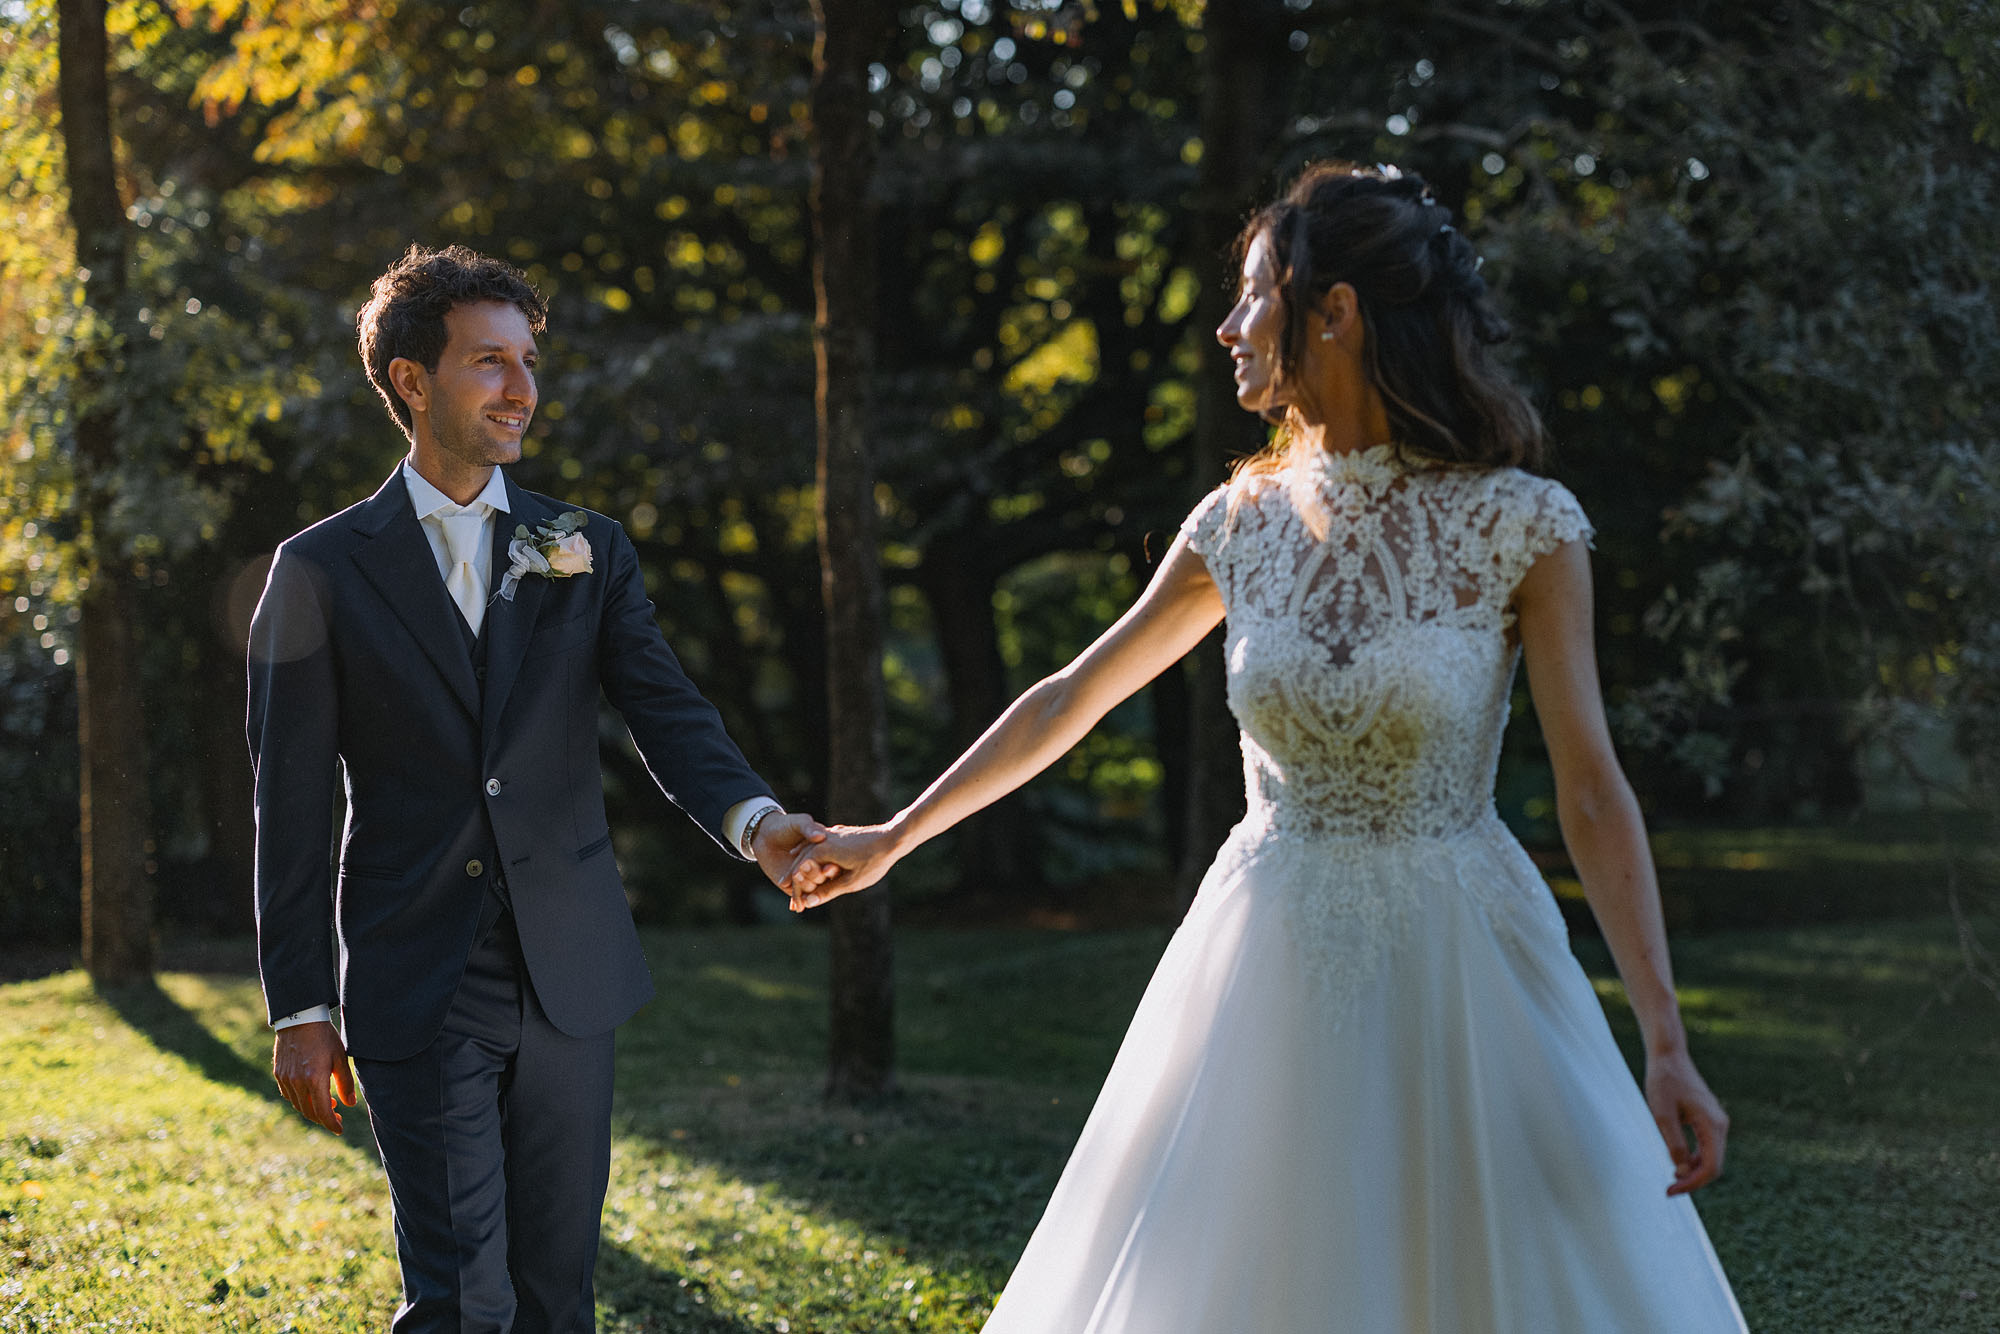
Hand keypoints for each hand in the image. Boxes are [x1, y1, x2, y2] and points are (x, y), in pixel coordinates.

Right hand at [273, 1020, 355, 1135]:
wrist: (299, 1019)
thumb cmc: (324, 1037)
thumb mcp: (340, 1058)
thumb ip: (345, 1083)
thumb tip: (350, 1104)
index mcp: (315, 1080)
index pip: (323, 1112)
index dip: (332, 1124)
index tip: (340, 1130)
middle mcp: (297, 1083)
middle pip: (309, 1112)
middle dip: (323, 1119)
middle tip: (336, 1117)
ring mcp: (286, 1079)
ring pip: (298, 1105)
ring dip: (312, 1110)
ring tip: (328, 1104)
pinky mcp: (279, 1074)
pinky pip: (289, 1095)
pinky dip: (301, 1101)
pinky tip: (311, 1094)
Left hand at [749, 811, 836, 893]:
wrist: (766, 836)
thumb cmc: (787, 826)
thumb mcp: (799, 823)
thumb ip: (809, 828)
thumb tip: (820, 836)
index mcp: (827, 852)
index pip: (834, 863)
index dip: (832, 867)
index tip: (829, 868)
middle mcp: (819, 866)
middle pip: (824, 878)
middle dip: (819, 877)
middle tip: (815, 875)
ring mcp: (807, 877)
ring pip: (812, 888)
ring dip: (807, 885)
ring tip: (798, 879)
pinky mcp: (795, 885)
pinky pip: (799, 895)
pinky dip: (798, 899)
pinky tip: (796, 904)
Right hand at [785, 823, 903, 910]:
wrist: (892, 838)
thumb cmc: (874, 861)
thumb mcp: (851, 881)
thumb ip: (828, 891)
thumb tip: (809, 902)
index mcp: (822, 850)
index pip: (800, 873)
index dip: (797, 892)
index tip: (795, 907)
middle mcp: (822, 839)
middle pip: (801, 862)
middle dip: (796, 882)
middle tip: (792, 902)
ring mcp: (830, 834)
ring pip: (808, 852)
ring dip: (801, 868)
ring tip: (794, 883)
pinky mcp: (838, 833)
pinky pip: (818, 846)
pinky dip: (811, 857)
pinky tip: (810, 862)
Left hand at [1645, 1047, 1727, 1194]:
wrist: (1669, 1056)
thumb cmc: (1664, 1083)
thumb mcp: (1662, 1115)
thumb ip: (1674, 1144)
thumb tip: (1682, 1172)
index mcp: (1713, 1125)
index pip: (1711, 1167)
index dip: (1692, 1183)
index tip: (1671, 1191)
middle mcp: (1720, 1125)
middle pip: (1714, 1166)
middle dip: (1693, 1180)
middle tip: (1669, 1190)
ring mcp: (1716, 1122)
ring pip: (1711, 1158)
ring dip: (1694, 1172)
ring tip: (1672, 1180)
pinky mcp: (1709, 1120)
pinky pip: (1707, 1147)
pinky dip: (1695, 1159)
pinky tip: (1678, 1164)